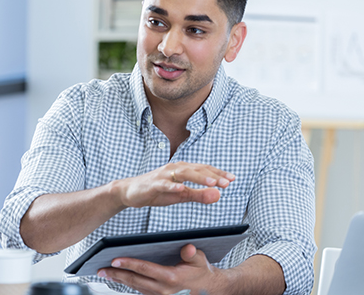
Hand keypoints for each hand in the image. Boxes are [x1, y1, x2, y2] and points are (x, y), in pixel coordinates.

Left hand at [97, 244, 224, 294]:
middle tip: (100, 269)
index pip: (145, 269)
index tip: (114, 260)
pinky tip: (118, 276)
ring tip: (104, 272)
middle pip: (134, 280)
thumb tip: (187, 247)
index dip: (129, 264)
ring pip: (134, 286)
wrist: (209, 290)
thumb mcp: (201, 260)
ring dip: (119, 279)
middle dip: (116, 274)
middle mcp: (163, 290)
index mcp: (172, 278)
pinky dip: (128, 283)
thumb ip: (193, 254)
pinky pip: (139, 290)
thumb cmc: (202, 272)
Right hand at [116, 162, 234, 207]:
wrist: (131, 192)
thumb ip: (199, 195)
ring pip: (183, 173)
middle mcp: (175, 168)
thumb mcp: (181, 195)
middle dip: (213, 175)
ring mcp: (164, 175)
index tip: (233, 179)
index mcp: (183, 170)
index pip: (204, 169)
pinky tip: (181, 189)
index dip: (219, 174)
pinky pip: (164, 184)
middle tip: (227, 182)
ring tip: (212, 182)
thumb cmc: (158, 191)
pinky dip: (173, 186)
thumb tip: (219, 195)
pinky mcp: (153, 184)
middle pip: (197, 169)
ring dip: (198, 177)